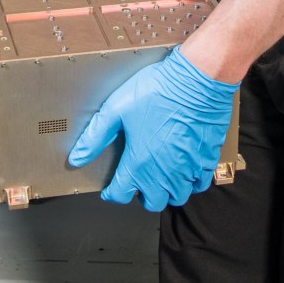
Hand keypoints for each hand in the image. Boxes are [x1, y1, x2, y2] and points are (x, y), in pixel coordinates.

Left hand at [67, 50, 237, 211]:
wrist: (196, 80)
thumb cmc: (158, 91)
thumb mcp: (116, 109)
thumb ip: (95, 137)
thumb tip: (77, 158)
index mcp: (139, 163)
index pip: (121, 194)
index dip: (112, 193)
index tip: (112, 189)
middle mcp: (164, 172)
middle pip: (152, 202)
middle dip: (142, 195)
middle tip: (138, 182)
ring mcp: (188, 168)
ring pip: (178, 196)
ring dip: (167, 192)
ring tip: (161, 178)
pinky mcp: (206, 159)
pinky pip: (200, 184)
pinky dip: (191, 183)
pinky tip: (185, 170)